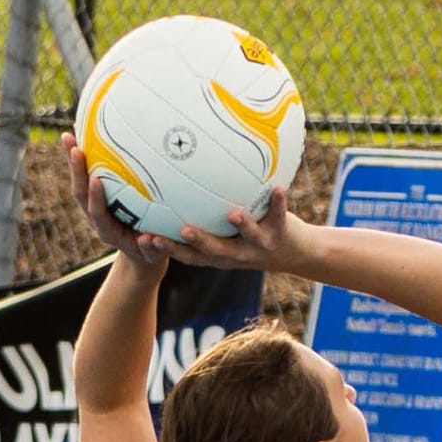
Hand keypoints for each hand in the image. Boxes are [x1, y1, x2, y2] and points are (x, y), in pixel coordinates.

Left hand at [69, 140, 170, 273]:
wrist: (140, 253)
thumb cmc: (150, 252)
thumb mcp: (154, 255)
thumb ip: (154, 250)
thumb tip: (152, 240)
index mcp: (108, 231)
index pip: (97, 213)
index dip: (95, 198)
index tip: (96, 180)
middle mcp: (97, 217)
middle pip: (80, 194)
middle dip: (77, 172)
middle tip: (76, 150)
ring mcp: (94, 205)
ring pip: (79, 182)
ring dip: (73, 160)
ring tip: (68, 137)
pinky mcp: (96, 197)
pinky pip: (86, 175)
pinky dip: (81, 157)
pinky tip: (80, 136)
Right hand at [167, 190, 313, 272]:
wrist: (296, 253)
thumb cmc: (252, 235)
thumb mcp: (226, 234)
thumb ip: (204, 218)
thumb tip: (174, 186)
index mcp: (219, 254)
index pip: (190, 255)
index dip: (169, 249)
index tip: (145, 239)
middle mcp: (237, 254)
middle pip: (214, 251)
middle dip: (198, 241)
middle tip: (182, 229)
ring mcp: (259, 246)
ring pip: (248, 238)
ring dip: (241, 225)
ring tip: (233, 213)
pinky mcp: (280, 234)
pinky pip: (278, 216)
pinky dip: (277, 202)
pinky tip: (277, 187)